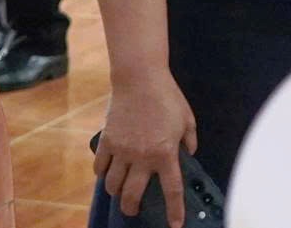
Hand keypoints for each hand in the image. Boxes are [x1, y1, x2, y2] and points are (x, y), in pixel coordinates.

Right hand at [96, 75, 198, 227]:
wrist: (140, 77)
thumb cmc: (167, 96)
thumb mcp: (187, 119)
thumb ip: (190, 140)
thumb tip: (189, 153)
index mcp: (166, 154)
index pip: (172, 191)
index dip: (174, 211)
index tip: (175, 225)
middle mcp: (142, 157)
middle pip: (133, 195)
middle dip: (132, 208)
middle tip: (133, 211)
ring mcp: (122, 150)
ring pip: (113, 185)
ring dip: (116, 192)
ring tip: (119, 192)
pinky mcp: (107, 141)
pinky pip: (100, 166)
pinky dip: (102, 173)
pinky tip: (106, 173)